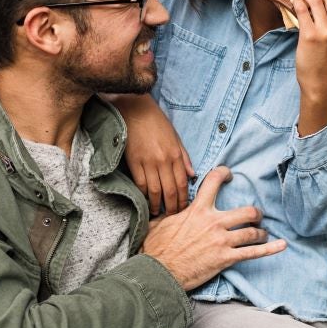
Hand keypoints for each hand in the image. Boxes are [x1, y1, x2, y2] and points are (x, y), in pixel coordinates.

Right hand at [116, 94, 194, 214]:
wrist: (136, 111)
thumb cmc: (157, 123)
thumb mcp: (176, 138)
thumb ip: (184, 158)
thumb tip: (192, 175)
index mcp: (176, 154)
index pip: (182, 184)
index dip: (183, 200)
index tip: (183, 209)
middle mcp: (164, 160)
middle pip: (170, 191)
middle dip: (172, 207)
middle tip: (172, 217)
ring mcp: (148, 162)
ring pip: (154, 190)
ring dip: (157, 205)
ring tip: (158, 213)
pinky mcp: (134, 162)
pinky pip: (140, 183)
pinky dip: (143, 194)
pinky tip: (145, 201)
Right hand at [142, 166, 286, 289]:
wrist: (160, 272)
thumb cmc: (157, 249)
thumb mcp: (160, 223)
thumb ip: (169, 214)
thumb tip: (163, 210)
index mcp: (197, 210)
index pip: (213, 182)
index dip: (223, 173)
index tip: (229, 174)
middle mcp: (214, 222)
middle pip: (246, 211)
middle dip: (255, 213)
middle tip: (256, 216)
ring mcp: (222, 240)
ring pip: (252, 232)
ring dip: (261, 233)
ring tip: (262, 234)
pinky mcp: (226, 258)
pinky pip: (253, 253)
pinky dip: (270, 249)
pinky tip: (281, 246)